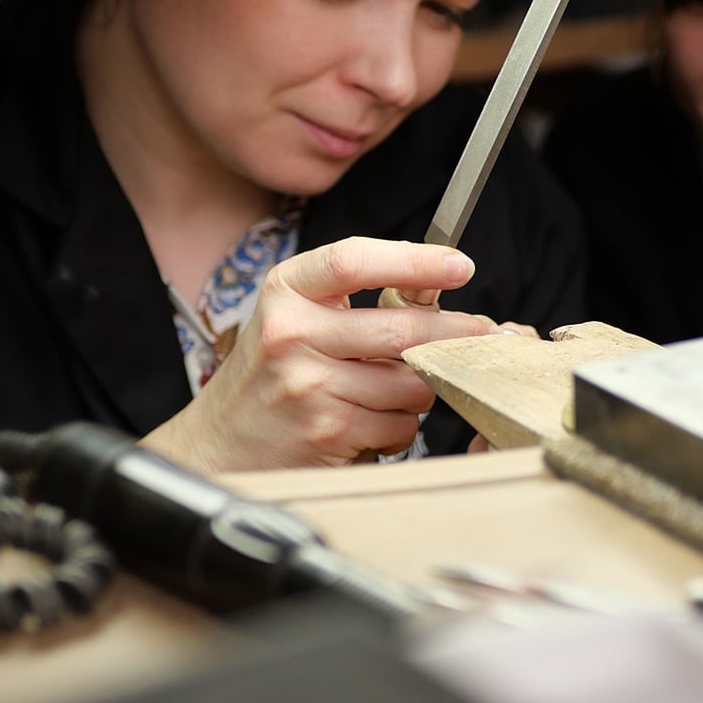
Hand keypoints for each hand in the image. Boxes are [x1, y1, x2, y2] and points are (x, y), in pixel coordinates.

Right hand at [143, 236, 498, 471]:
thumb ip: (354, 295)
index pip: (354, 260)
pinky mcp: (327, 431)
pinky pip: (400, 425)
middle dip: (454, 333)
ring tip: (394, 389)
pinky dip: (401, 426)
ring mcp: (308, 385)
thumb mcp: (297, 315)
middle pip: (402, 328)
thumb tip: (436, 277)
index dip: (415, 260)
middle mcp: (291, 333)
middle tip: (482, 331)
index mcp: (287, 290)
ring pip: (410, 383)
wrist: (221, 442)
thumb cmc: (270, 371)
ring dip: (420, 388)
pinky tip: (371, 422)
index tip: (459, 264)